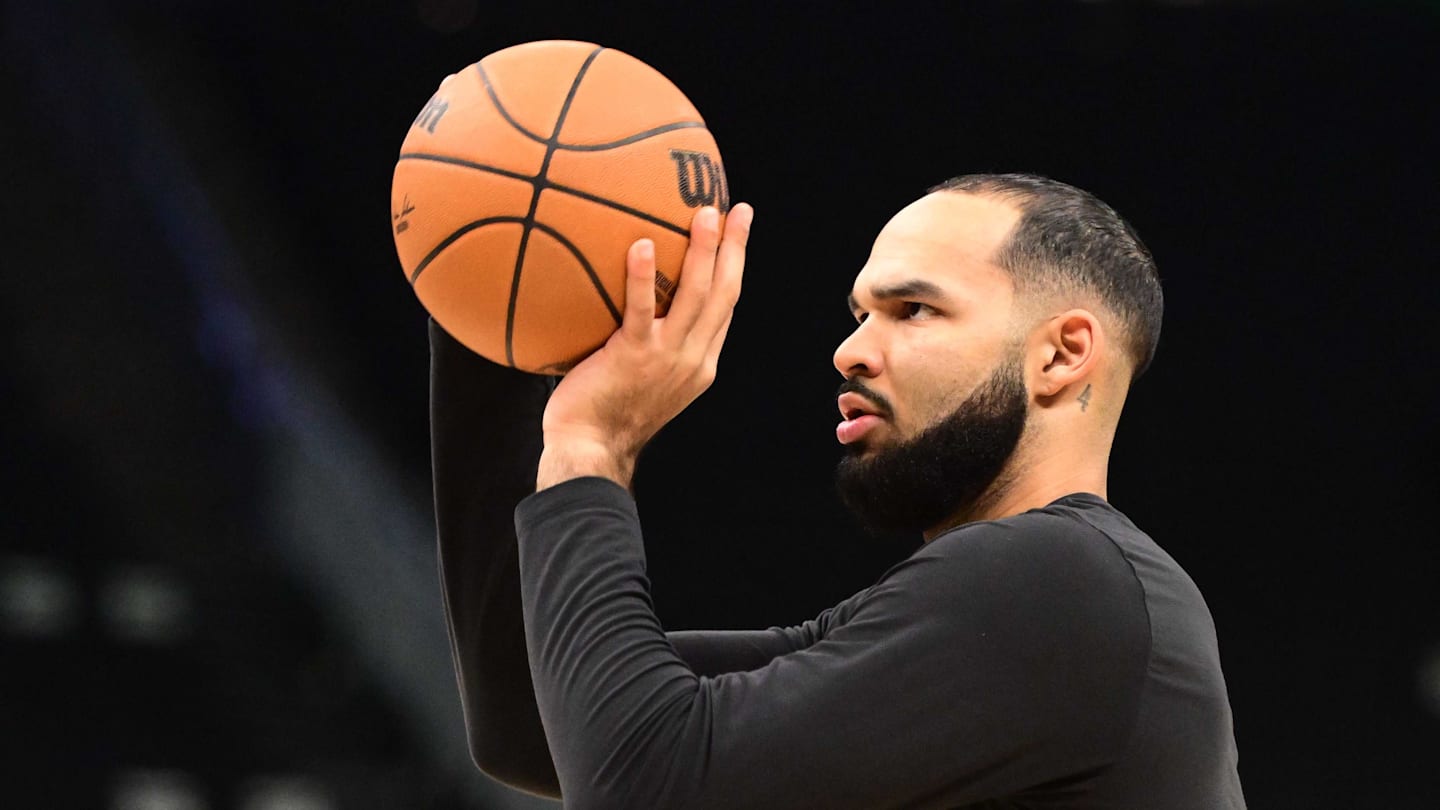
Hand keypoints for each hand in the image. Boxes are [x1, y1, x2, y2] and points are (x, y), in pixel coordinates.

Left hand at [537, 202, 753, 490]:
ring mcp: (667, 357)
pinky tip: (640, 244)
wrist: (591, 450)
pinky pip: (641, 310)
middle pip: (724, 294)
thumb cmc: (605, 416)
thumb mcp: (645, 382)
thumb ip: (651, 346)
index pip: (726, 309)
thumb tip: (634, 305)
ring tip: (705, 213)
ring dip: (705, 250)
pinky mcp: (634, 356)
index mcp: (701, 364)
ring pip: (697, 296)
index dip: (735, 269)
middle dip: (736, 249)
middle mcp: (694, 359)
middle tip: (740, 211)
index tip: (738, 235)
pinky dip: (642, 276)